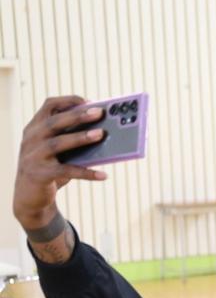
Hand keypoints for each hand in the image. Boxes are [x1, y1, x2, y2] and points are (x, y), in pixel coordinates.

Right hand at [14, 96, 106, 228]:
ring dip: (80, 137)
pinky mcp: (40, 174)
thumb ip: (71, 139)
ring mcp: (33, 156)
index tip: (88, 101)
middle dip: (77, 116)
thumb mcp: (57, 151)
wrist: (30, 196)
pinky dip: (86, 173)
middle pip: (54, 123)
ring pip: (57, 143)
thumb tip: (104, 132)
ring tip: (101, 134)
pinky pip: (66, 171)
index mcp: (35, 128)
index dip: (68, 101)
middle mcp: (31, 139)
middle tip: (98, 113)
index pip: (48, 106)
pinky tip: (103, 175)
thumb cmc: (50, 167)